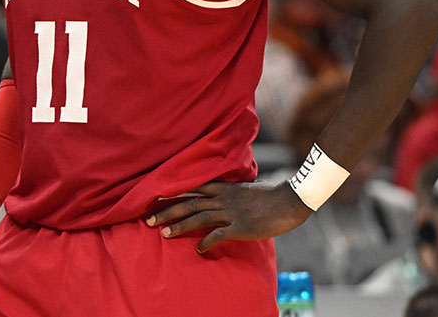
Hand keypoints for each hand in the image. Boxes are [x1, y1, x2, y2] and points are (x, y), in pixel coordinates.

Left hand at [144, 181, 311, 253]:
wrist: (289, 201)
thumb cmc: (269, 195)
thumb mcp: (245, 188)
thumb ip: (230, 191)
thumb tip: (223, 193)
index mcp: (224, 188)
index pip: (191, 187)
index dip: (172, 191)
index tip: (154, 196)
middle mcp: (223, 198)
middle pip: (188, 203)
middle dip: (167, 211)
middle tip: (149, 220)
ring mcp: (231, 212)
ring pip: (199, 217)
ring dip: (180, 226)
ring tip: (164, 234)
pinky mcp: (240, 227)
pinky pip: (218, 235)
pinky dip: (206, 242)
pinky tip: (198, 249)